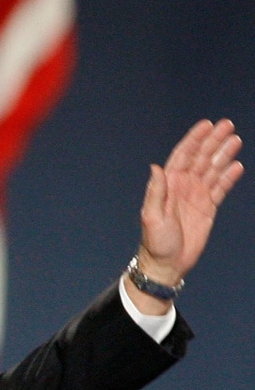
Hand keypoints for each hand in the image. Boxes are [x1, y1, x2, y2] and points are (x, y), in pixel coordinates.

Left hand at [136, 119, 242, 284]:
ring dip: (224, 154)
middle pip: (201, 158)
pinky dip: (228, 177)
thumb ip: (156, 192)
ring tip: (236, 140)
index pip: (183, 156)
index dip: (194, 140)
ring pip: (213, 169)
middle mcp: (183, 187)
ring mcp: (196, 196)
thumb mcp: (152, 217)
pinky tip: (237, 165)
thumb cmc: (155, 243)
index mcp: (169, 185)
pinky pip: (220, 188)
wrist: (167, 264)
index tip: (206, 125)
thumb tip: (156, 167)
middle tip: (228, 125)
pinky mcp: (208, 207)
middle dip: (213, 141)